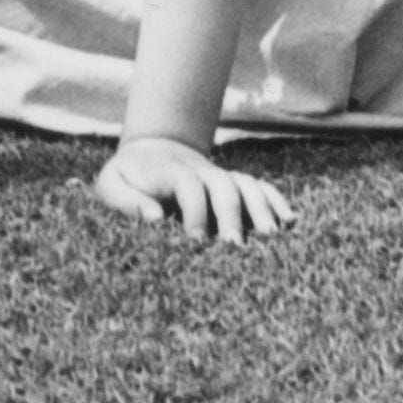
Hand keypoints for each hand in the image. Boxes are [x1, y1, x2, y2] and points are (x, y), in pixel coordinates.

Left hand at [92, 135, 293, 242]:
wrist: (150, 154)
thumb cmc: (128, 179)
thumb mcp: (111, 185)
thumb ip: (126, 199)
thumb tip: (153, 217)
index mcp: (171, 172)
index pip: (189, 185)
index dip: (194, 211)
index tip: (196, 240)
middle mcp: (202, 172)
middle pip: (224, 186)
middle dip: (232, 217)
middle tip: (236, 249)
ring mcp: (221, 178)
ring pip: (247, 186)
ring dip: (261, 209)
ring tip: (271, 239)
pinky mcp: (234, 186)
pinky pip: (260, 188)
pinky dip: (276, 201)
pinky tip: (290, 223)